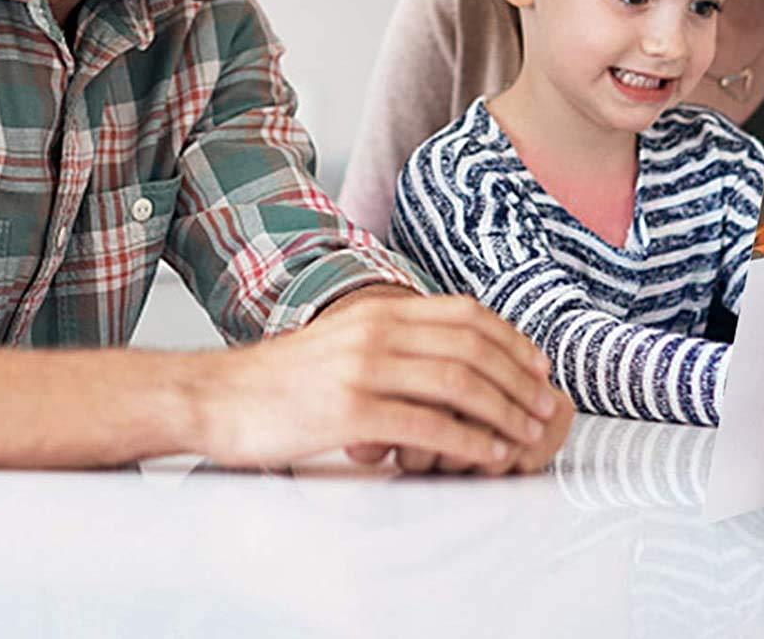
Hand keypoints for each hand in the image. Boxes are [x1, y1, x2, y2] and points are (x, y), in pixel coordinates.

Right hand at [196, 291, 563, 473]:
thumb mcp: (343, 338)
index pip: (465, 313)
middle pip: (471, 346)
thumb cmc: (282, 378)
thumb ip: (392, 339)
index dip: (510, 338)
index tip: (537, 364)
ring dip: (503, 410)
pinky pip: (426, 425)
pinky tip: (487, 454)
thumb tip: (450, 356)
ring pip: (457, 383)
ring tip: (526, 433)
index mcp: (378, 309)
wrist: (218, 396)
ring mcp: (363, 369)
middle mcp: (376, 330)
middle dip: (518, 377)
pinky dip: (467, 441)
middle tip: (544, 404)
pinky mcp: (350, 412)